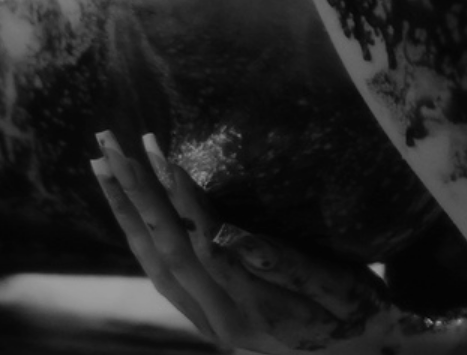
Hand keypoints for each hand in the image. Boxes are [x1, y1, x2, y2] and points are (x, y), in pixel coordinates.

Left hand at [93, 130, 400, 354]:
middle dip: (134, 192)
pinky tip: (127, 207)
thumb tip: (230, 233)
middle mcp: (224, 320)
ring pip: (154, 263)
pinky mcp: (208, 323)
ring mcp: (212, 325)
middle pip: (166, 249)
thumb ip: (290, 265)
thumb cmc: (364, 316)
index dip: (178, 197)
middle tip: (108, 142)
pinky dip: (138, 237)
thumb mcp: (344, 290)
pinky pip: (161, 277)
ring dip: (125, 210)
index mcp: (258, 308)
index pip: (204, 243)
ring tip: (102, 162)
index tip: (155, 151)